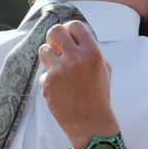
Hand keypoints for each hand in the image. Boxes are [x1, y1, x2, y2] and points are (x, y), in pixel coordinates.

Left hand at [35, 20, 113, 140]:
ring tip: (60, 71)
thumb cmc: (98, 94)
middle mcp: (76, 58)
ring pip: (44, 50)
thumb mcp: (103, 68)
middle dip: (54, 38)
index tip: (68, 39)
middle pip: (54, 31)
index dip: (69, 30)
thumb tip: (72, 37)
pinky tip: (60, 91)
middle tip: (57, 48)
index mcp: (92, 52)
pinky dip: (49, 80)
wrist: (91, 123)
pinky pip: (43, 73)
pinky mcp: (48, 83)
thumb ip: (88, 50)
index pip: (74, 25)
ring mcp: (60, 70)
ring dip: (49, 58)